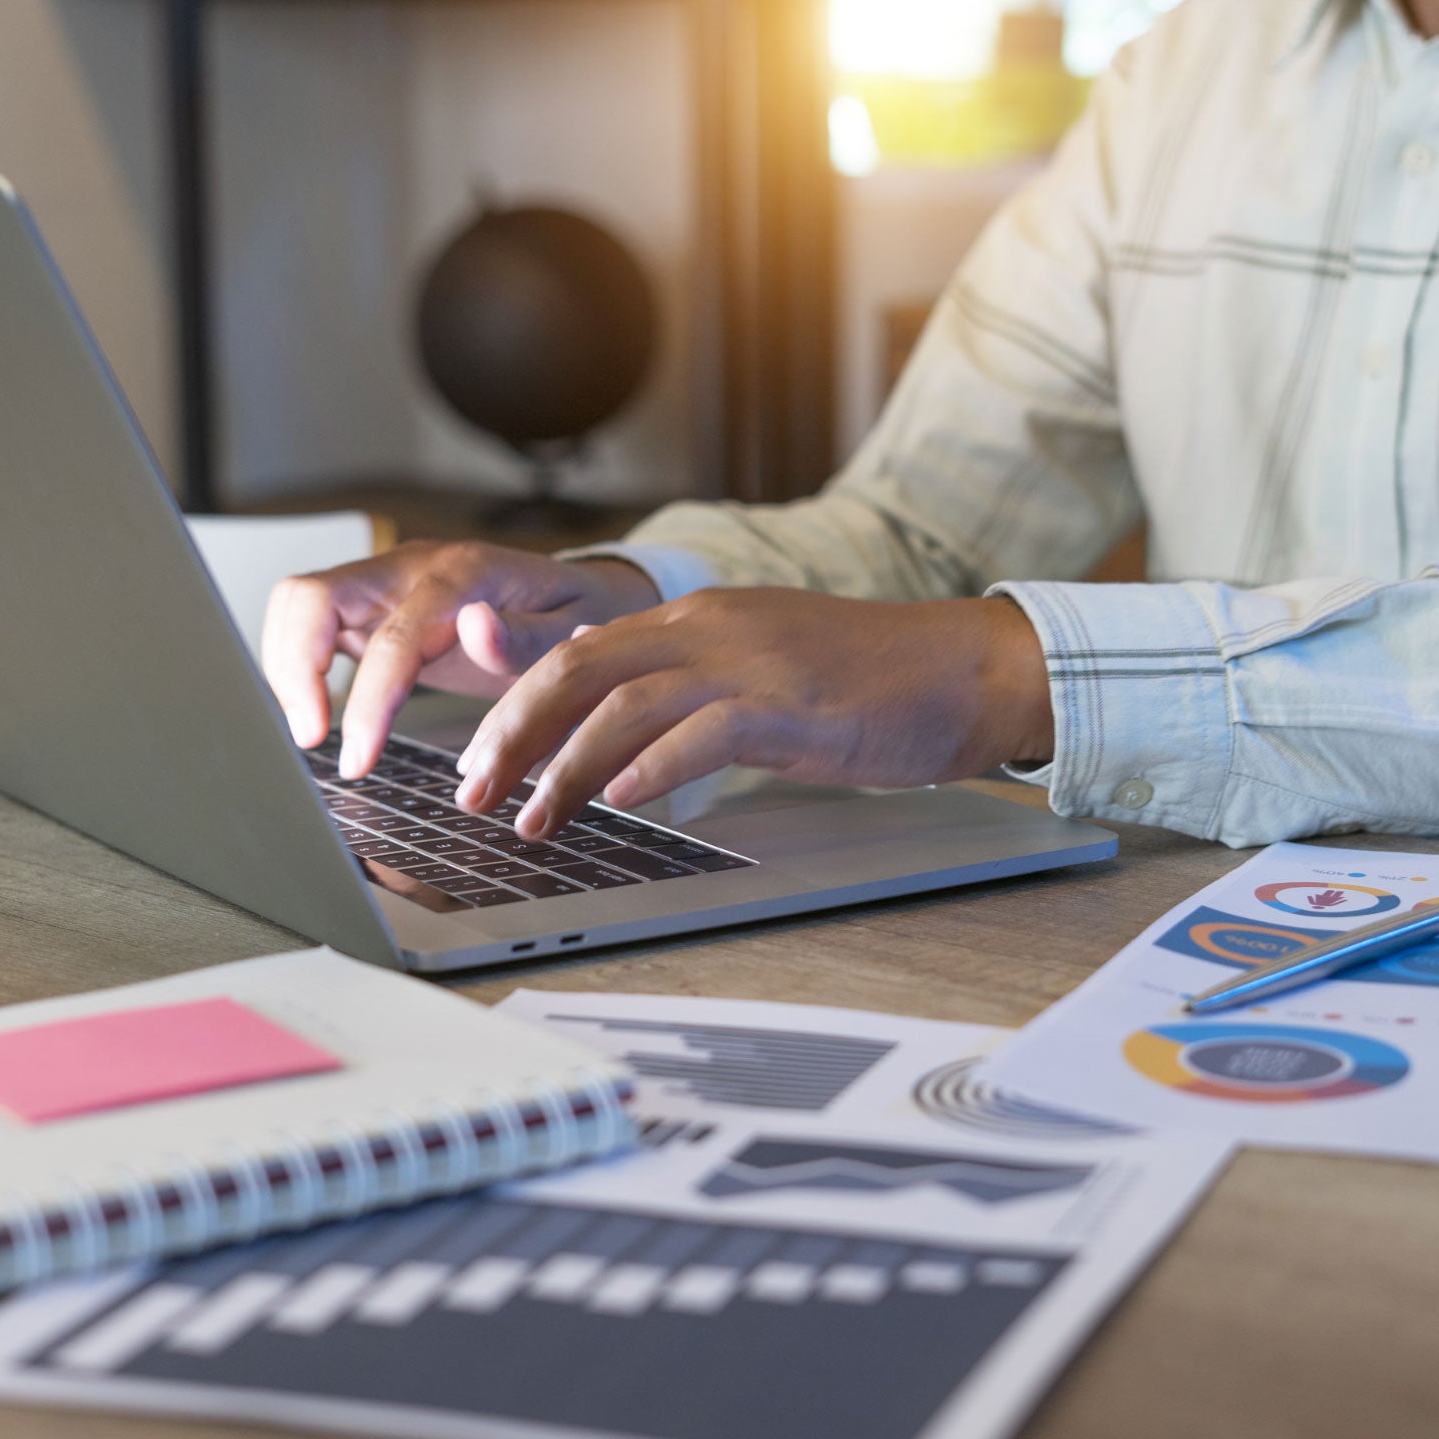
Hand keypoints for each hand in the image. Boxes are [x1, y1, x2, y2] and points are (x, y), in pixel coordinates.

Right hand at [261, 541, 659, 777]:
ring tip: (309, 730)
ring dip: (287, 666)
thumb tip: (475, 629)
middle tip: (308, 739)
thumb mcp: (578, 631)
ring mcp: (386, 581)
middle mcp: (413, 568)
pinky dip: (296, 662)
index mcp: (463, 576)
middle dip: (293, 670)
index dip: (365, 701)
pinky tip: (312, 709)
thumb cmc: (581, 616)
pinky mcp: (372, 603)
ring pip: (300, 604)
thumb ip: (527, 638)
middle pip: (313, 597)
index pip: (392, 637)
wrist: (584, 594)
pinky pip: (310, 620)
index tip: (356, 760)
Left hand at [452, 588, 1055, 837]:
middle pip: (578, 669)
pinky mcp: (792, 706)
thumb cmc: (868, 683)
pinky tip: (622, 805)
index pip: (578, 651)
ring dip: (566, 767)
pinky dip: (652, 770)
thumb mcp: (758, 670)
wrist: (965, 671)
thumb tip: (615, 724)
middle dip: (512, 733)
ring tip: (533, 820)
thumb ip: (685, 688)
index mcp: (698, 618)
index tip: (477, 758)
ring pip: (625, 705)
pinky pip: (703, 732)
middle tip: (474, 792)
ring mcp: (751, 663)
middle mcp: (711, 628)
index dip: (514, 704)